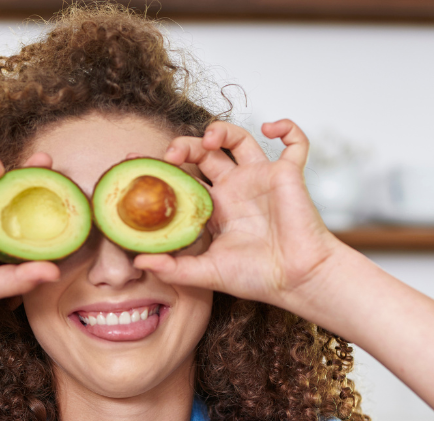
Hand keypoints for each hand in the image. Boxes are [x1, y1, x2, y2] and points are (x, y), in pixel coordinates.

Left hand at [134, 120, 343, 306]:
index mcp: (215, 207)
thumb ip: (173, 267)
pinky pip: (294, 142)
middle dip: (185, 145)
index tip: (136, 161)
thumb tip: (139, 260)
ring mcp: (260, 178)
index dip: (160, 167)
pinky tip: (270, 128)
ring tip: (210, 139)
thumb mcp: (207, 273)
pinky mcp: (288, 174)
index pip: (182, 177)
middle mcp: (235, 188)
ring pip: (239, 138)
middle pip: (204, 153)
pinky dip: (286, 127)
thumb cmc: (257, 278)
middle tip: (172, 155)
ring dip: (222, 129)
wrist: (297, 280)